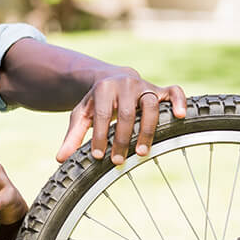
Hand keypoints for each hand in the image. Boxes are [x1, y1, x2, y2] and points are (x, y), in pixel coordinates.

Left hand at [55, 73, 186, 164]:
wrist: (110, 78)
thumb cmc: (95, 101)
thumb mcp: (81, 114)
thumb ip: (73, 135)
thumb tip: (60, 159)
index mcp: (103, 88)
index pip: (102, 115)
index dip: (100, 136)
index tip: (98, 156)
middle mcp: (125, 85)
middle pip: (126, 113)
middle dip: (122, 139)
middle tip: (118, 161)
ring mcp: (144, 86)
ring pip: (150, 105)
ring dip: (147, 130)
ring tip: (141, 153)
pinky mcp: (160, 88)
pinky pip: (175, 91)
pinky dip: (179, 101)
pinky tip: (180, 116)